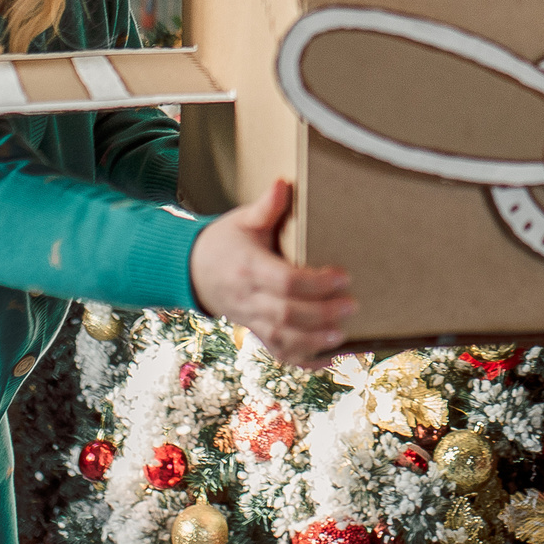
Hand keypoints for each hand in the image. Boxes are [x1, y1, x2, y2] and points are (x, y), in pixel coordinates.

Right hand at [187, 180, 355, 364]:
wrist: (190, 271)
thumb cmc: (222, 242)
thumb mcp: (241, 220)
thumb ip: (265, 206)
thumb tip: (283, 184)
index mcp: (248, 267)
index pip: (284, 280)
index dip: (315, 282)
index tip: (343, 276)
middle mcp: (248, 298)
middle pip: (286, 314)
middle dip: (322, 314)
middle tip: (352, 305)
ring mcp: (250, 319)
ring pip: (282, 339)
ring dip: (314, 342)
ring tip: (343, 336)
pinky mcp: (254, 331)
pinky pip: (277, 352)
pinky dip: (303, 359)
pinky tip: (328, 358)